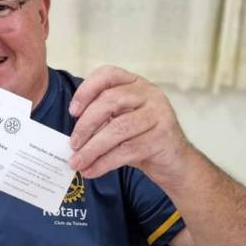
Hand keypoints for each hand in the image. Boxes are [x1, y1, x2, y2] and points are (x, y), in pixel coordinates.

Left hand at [68, 65, 190, 185]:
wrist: (175, 162)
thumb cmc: (141, 139)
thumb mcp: (120, 122)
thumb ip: (100, 121)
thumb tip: (70, 136)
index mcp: (135, 84)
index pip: (107, 74)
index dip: (86, 90)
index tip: (72, 112)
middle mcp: (150, 94)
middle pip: (110, 101)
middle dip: (85, 125)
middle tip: (72, 144)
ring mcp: (159, 114)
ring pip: (118, 128)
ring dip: (92, 148)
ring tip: (77, 162)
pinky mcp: (163, 138)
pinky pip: (127, 150)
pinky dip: (104, 162)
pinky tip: (91, 170)